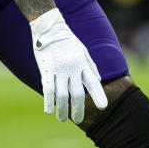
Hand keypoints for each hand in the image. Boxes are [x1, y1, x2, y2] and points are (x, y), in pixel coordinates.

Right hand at [30, 8, 107, 122]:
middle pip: (78, 94)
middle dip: (79, 110)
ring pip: (63, 95)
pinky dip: (48, 102)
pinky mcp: (46, 69)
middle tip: (78, 120)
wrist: (50, 27)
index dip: (99, 95)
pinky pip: (47, 89)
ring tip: (62, 119)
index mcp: (82, 63)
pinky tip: (49, 112)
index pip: (93, 82)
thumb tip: (98, 80)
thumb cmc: (67, 40)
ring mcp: (58, 69)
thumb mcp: (83, 50)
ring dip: (63, 110)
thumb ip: (91, 66)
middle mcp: (72, 68)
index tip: (103, 107)